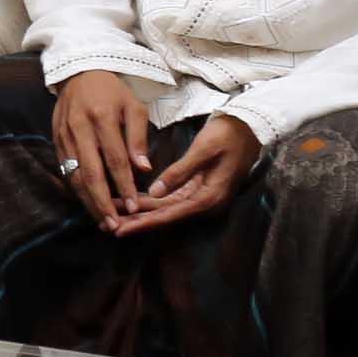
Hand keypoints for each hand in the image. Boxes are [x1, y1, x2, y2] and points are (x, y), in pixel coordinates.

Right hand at [52, 70, 154, 230]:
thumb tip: (143, 169)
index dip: (124, 185)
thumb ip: (138, 137)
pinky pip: (66, 170)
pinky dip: (77, 189)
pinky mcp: (55, 140)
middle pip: (90, 173)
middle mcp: (80, 129)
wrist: (78, 72)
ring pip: (74, 175)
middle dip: (102, 202)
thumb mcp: (133, 107)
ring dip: (87, 201)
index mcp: (102, 118)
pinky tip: (87, 202)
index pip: (115, 159)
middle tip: (113, 224)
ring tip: (101, 220)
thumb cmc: (112, 91)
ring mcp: (64, 136)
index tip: (133, 205)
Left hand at [115, 114, 260, 236]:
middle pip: (165, 216)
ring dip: (141, 214)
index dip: (144, 222)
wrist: (249, 127)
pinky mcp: (196, 189)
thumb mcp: (204, 150)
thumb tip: (155, 193)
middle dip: (137, 222)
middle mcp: (205, 203)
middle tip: (108, 226)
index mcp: (209, 197)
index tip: (122, 228)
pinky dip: (150, 202)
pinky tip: (132, 203)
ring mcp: (201, 197)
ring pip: (165, 209)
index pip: (170, 214)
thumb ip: (180, 172)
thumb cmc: (228, 135)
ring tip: (114, 216)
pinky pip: (169, 200)